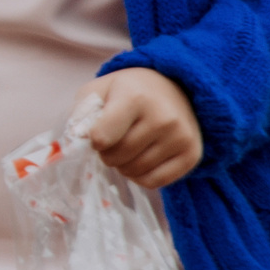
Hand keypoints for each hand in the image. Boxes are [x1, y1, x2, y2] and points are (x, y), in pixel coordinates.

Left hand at [83, 70, 203, 189]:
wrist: (174, 87)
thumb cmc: (128, 91)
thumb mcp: (98, 90)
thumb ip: (81, 113)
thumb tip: (77, 140)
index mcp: (135, 98)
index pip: (102, 137)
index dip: (92, 140)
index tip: (97, 132)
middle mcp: (163, 118)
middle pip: (117, 156)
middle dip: (106, 153)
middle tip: (111, 141)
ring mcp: (181, 137)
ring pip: (135, 171)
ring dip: (122, 166)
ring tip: (126, 148)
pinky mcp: (192, 154)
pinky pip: (155, 182)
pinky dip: (140, 177)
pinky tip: (140, 159)